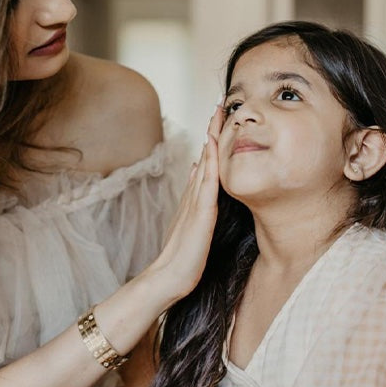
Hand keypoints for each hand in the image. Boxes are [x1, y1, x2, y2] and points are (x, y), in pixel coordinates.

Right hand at [147, 105, 223, 300]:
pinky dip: (211, 165)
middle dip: (212, 131)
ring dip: (212, 140)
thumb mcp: (193, 231)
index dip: (211, 143)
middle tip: (219, 107)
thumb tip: (204, 192)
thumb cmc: (183, 261)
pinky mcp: (200, 216)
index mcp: (194, 201)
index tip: (218, 122)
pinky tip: (214, 150)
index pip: (205, 166)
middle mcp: (193, 197)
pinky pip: (207, 185)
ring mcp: (195, 204)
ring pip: (206, 165)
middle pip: (205, 157)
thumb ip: (198, 212)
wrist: (166, 279)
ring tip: (217, 116)